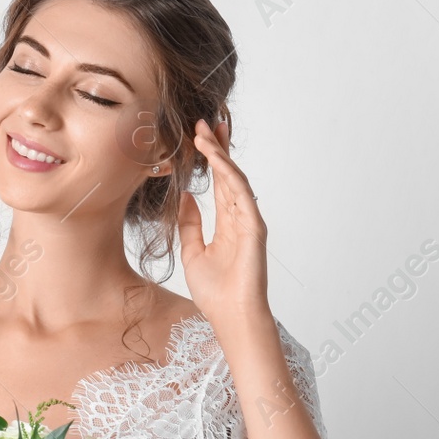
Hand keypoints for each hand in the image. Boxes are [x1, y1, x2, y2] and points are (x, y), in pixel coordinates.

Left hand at [176, 117, 270, 335]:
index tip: (198, 137)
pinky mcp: (254, 227)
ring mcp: (249, 221)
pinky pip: (241, 194)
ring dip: (220, 154)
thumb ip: (190, 224)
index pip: (219, 183)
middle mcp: (240, 217)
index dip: (210, 159)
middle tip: (205, 122)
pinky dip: (228, 174)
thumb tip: (184, 197)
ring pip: (235, 178)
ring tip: (205, 133)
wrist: (230, 317)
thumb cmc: (215, 292)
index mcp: (227, 223)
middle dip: (218, 147)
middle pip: (229, 174)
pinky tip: (216, 159)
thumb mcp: (192, 251)